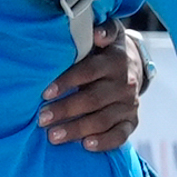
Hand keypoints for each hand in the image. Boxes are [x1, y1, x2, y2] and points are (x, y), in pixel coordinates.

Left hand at [37, 25, 149, 150]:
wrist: (135, 65)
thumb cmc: (107, 50)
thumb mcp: (109, 33)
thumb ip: (104, 30)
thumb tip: (97, 34)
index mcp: (115, 61)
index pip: (89, 71)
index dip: (67, 82)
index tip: (44, 93)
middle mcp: (125, 84)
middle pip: (93, 99)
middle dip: (66, 110)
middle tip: (41, 119)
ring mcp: (129, 105)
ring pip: (103, 120)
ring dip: (77, 129)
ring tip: (53, 136)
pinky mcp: (131, 121)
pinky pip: (120, 135)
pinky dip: (104, 142)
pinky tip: (85, 146)